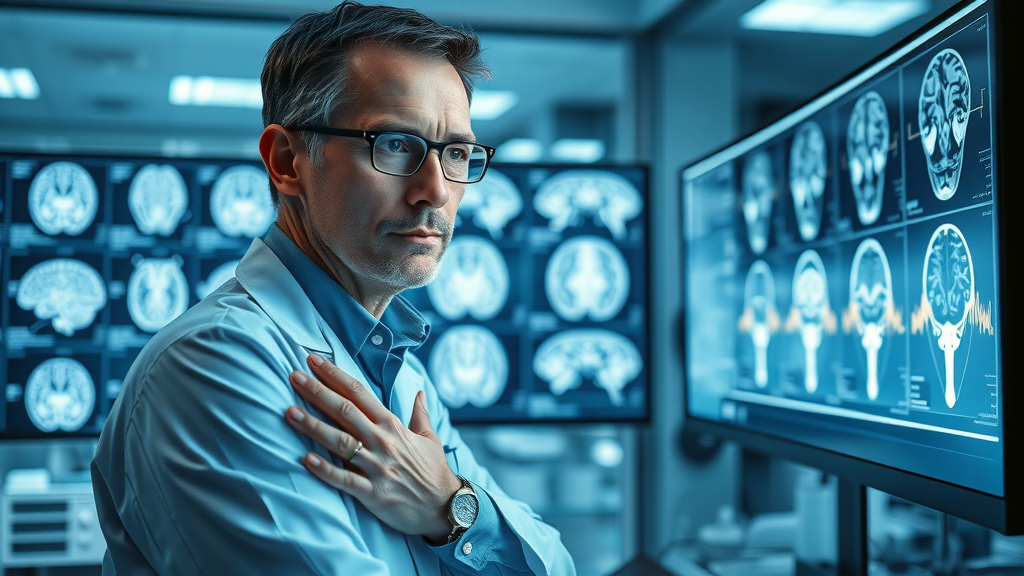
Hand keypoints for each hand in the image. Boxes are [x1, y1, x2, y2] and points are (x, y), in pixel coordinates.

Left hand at [284, 354, 460, 541]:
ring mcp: (377, 466)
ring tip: (289, 412)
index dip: (336, 375)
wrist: (446, 507)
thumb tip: (419, 392)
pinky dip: (325, 470)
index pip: (360, 394)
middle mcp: (383, 441)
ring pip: (340, 442)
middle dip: (318, 392)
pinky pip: (345, 480)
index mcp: (392, 425)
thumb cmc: (434, 471)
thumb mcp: (430, 437)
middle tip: (294, 376)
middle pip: (345, 411)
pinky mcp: (373, 493)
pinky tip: (306, 459)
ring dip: (313, 426)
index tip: (314, 360)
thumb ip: (420, 413)